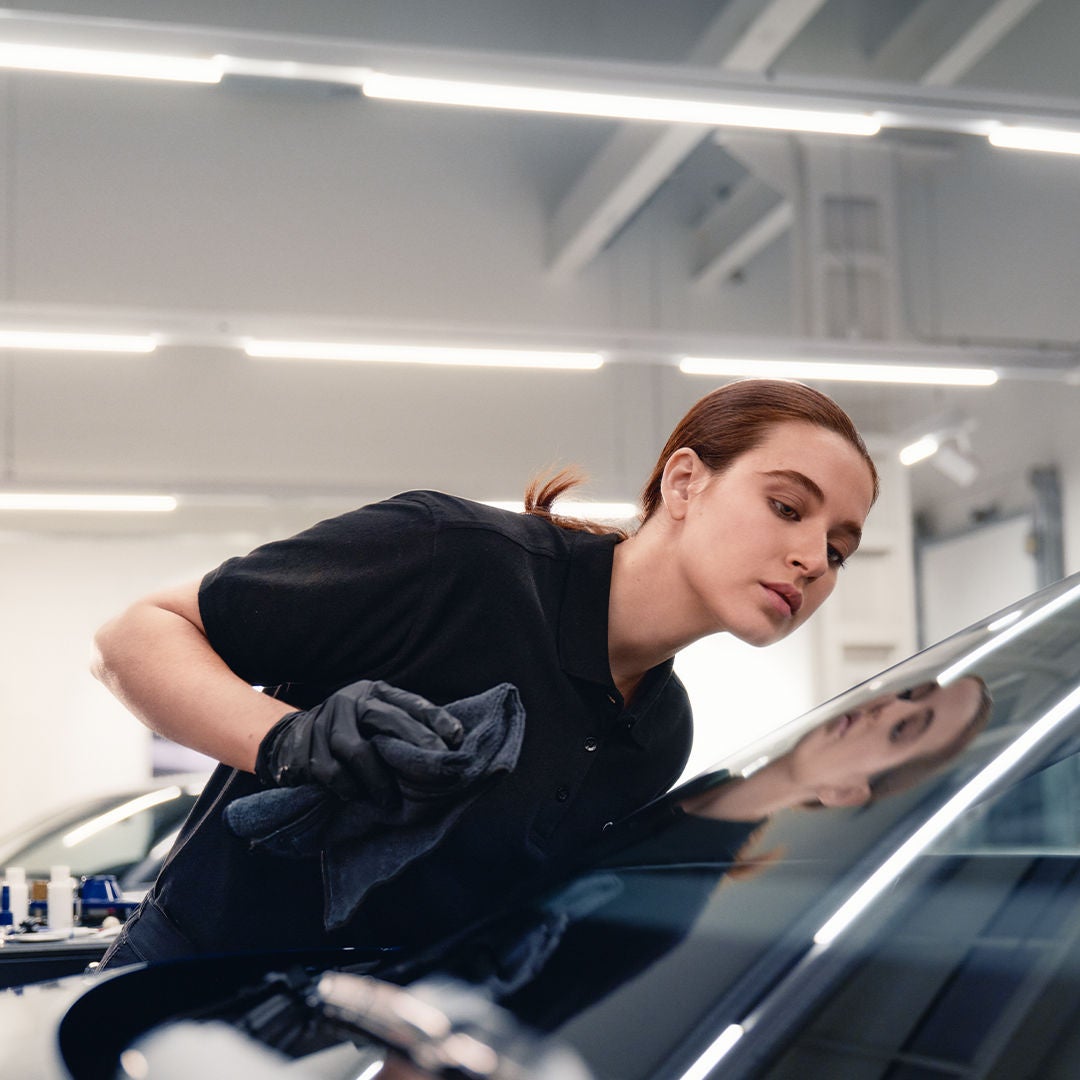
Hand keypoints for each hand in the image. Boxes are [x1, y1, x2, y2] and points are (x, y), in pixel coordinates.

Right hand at [254, 680, 463, 802]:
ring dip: (378, 780)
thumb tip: (451, 746)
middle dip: (415, 748)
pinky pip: (332, 773)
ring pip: (358, 750)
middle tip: (434, 776)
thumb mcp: (375, 721)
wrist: (289, 741)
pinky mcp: (306, 748)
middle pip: (388, 721)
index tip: (457, 740)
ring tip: (391, 800)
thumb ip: (404, 728)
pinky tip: (357, 796)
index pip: (410, 702)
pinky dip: (349, 788)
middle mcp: (350, 701)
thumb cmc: (349, 734)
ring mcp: (325, 722)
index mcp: (373, 692)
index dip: (436, 720)